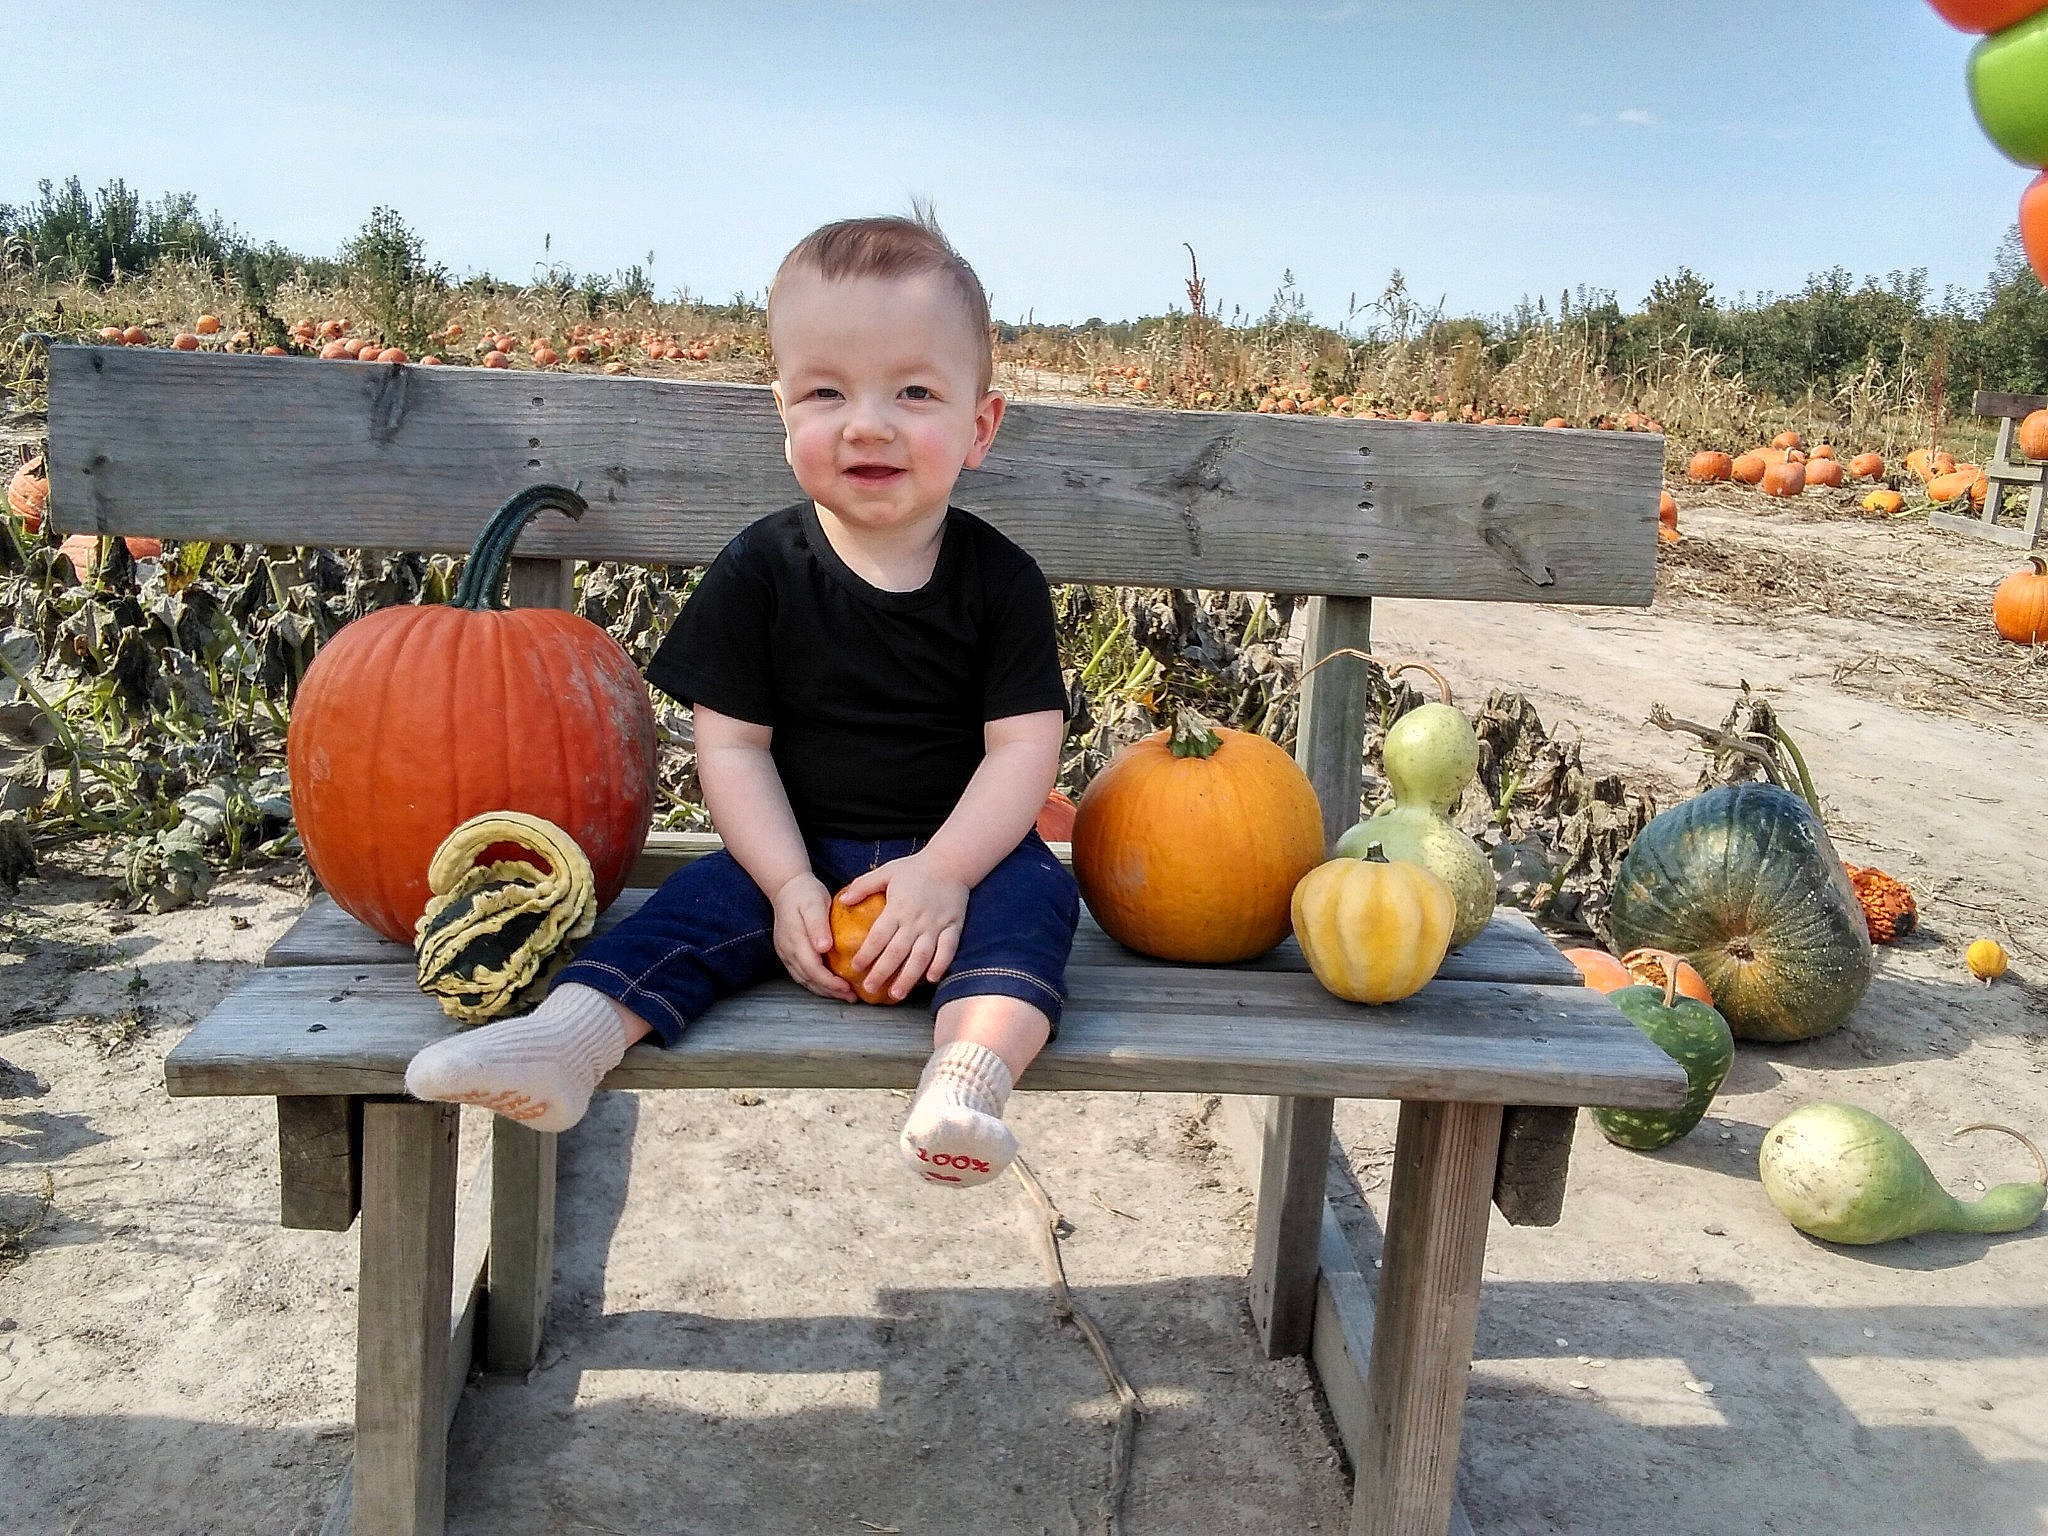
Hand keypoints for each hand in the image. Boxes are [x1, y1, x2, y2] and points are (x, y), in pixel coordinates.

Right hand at [772, 873, 855, 1001]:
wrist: (787, 887)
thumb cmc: (805, 893)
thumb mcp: (814, 903)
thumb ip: (818, 924)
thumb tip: (823, 948)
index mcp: (795, 939)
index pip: (812, 968)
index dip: (829, 982)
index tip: (847, 987)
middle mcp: (787, 950)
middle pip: (808, 979)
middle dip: (830, 991)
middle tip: (851, 997)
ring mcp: (785, 953)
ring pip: (804, 979)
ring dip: (823, 990)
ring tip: (844, 995)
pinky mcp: (788, 953)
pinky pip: (801, 974)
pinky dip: (816, 983)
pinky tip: (830, 985)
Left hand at [837, 852, 968, 1001]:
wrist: (951, 862)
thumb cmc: (915, 868)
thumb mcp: (887, 872)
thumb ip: (864, 885)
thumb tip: (843, 899)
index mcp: (898, 907)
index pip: (879, 936)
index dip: (866, 953)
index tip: (855, 967)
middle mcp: (916, 920)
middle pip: (897, 951)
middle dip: (882, 972)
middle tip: (870, 988)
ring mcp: (936, 925)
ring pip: (921, 956)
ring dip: (909, 976)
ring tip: (897, 993)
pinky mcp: (953, 927)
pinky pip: (947, 950)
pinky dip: (940, 965)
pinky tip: (930, 979)